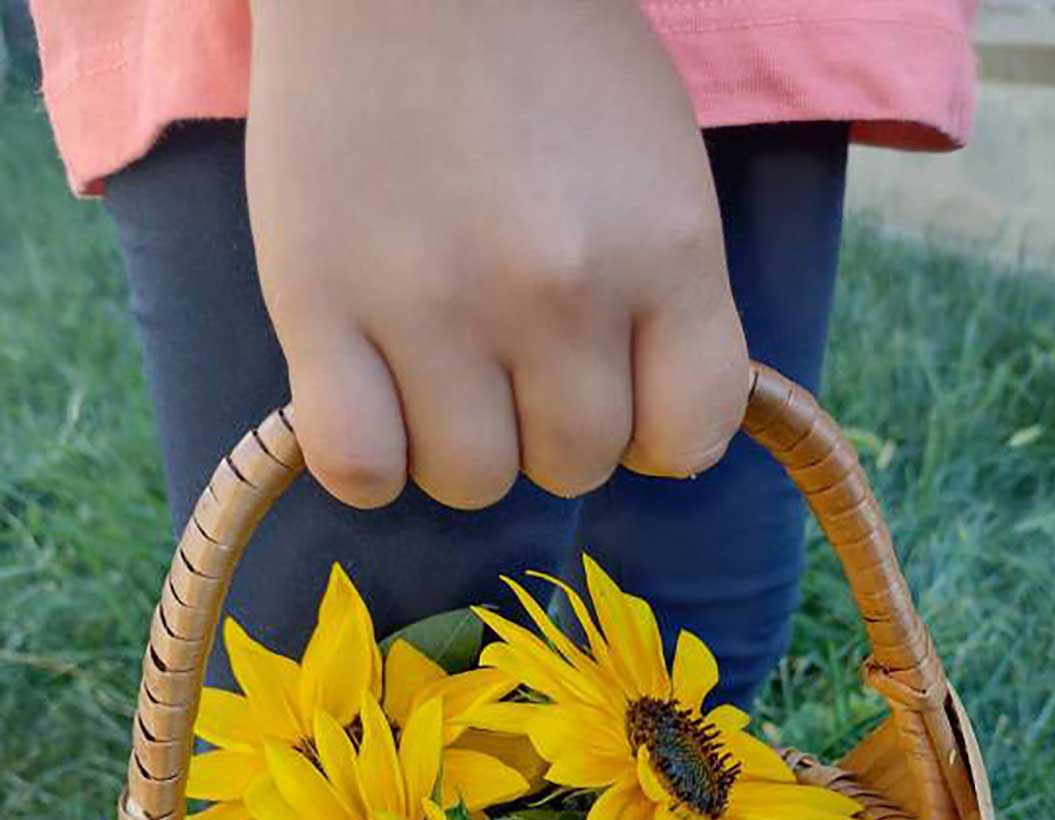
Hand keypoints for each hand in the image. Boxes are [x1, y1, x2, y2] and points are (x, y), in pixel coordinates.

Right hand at [246, 0, 748, 509]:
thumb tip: (665, 444)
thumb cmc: (548, 58)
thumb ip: (675, 307)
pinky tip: (372, 404)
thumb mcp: (663, 172)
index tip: (616, 391)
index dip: (653, 435)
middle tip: (513, 359)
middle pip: (573, 467)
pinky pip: (358, 466)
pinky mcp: (318, 303)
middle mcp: (558, 290)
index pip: (689, 441)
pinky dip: (368, 460)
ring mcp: (434, 301)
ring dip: (459, 448)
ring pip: (470, 480)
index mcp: (662, 249)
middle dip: (549, 431)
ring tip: (439, 373)